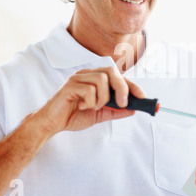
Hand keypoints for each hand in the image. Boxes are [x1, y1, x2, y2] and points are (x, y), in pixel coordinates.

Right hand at [30, 66, 145, 135]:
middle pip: (111, 71)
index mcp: (95, 78)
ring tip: (94, 107)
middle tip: (123, 103)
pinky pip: (89, 89)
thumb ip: (115, 111)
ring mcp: (78, 78)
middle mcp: (87, 74)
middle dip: (122, 88)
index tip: (142, 96)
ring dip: (102, 98)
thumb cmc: (73, 116)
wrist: (52, 124)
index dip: (131, 85)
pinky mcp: (70, 85)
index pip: (117, 76)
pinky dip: (90, 101)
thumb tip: (133, 109)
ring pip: (101, 80)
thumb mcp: (100, 115)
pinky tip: (82, 106)